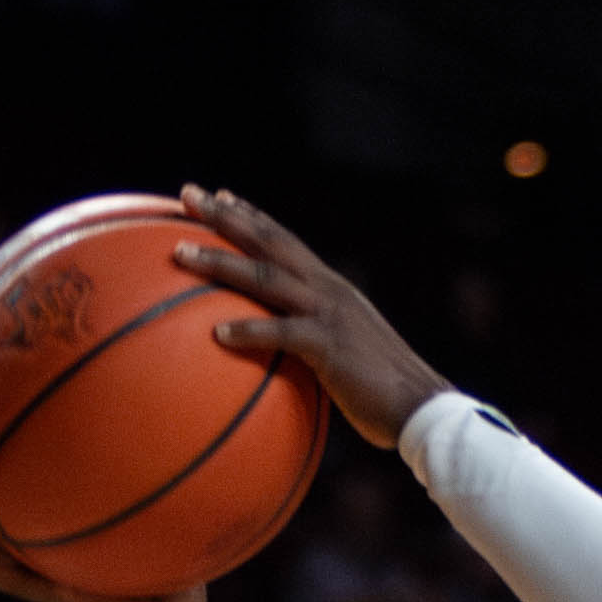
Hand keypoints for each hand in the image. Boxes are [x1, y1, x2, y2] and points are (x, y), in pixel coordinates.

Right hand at [0, 461, 208, 601]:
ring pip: (3, 555)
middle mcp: (56, 572)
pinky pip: (30, 588)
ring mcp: (59, 590)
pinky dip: (1, 575)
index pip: (34, 519)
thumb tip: (182, 468)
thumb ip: (168, 520)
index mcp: (72, 559)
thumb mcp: (168, 553)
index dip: (9, 491)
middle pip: (3, 532)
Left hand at [175, 184, 453, 448]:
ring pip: (266, 277)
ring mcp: (329, 314)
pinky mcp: (330, 346)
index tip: (219, 197)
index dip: (251, 216)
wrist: (421, 407)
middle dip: (226, 216)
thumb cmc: (381, 392)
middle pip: (269, 242)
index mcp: (331, 288)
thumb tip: (282, 354)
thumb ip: (314, 342)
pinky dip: (249, 331)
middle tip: (186, 194)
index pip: (285, 241)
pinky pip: (282, 333)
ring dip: (221, 262)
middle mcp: (328, 290)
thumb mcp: (344, 353)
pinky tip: (216, 334)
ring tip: (180, 253)